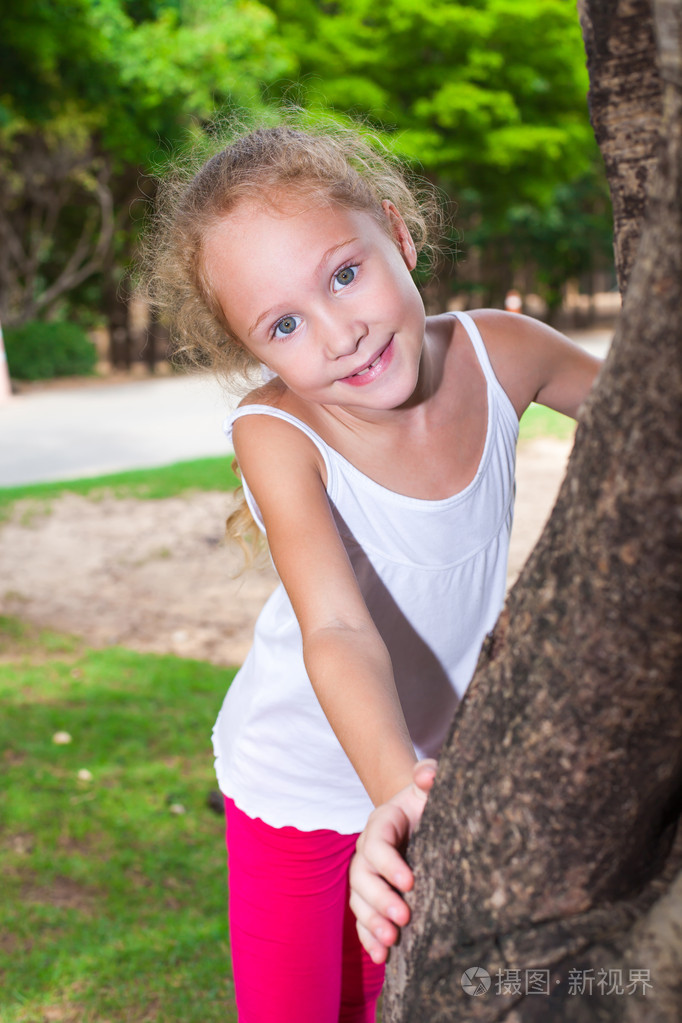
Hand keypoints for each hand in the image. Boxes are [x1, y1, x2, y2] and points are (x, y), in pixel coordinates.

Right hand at [349, 758, 436, 963]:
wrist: (423, 819)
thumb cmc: (430, 802)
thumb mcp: (431, 786)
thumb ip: (431, 776)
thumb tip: (427, 775)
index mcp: (382, 823)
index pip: (377, 844)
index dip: (389, 863)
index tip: (411, 882)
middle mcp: (368, 850)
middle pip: (361, 876)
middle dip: (379, 899)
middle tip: (403, 918)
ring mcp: (368, 876)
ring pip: (358, 901)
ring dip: (371, 923)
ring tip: (392, 942)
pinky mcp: (373, 897)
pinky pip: (363, 919)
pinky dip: (368, 938)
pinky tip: (381, 958)